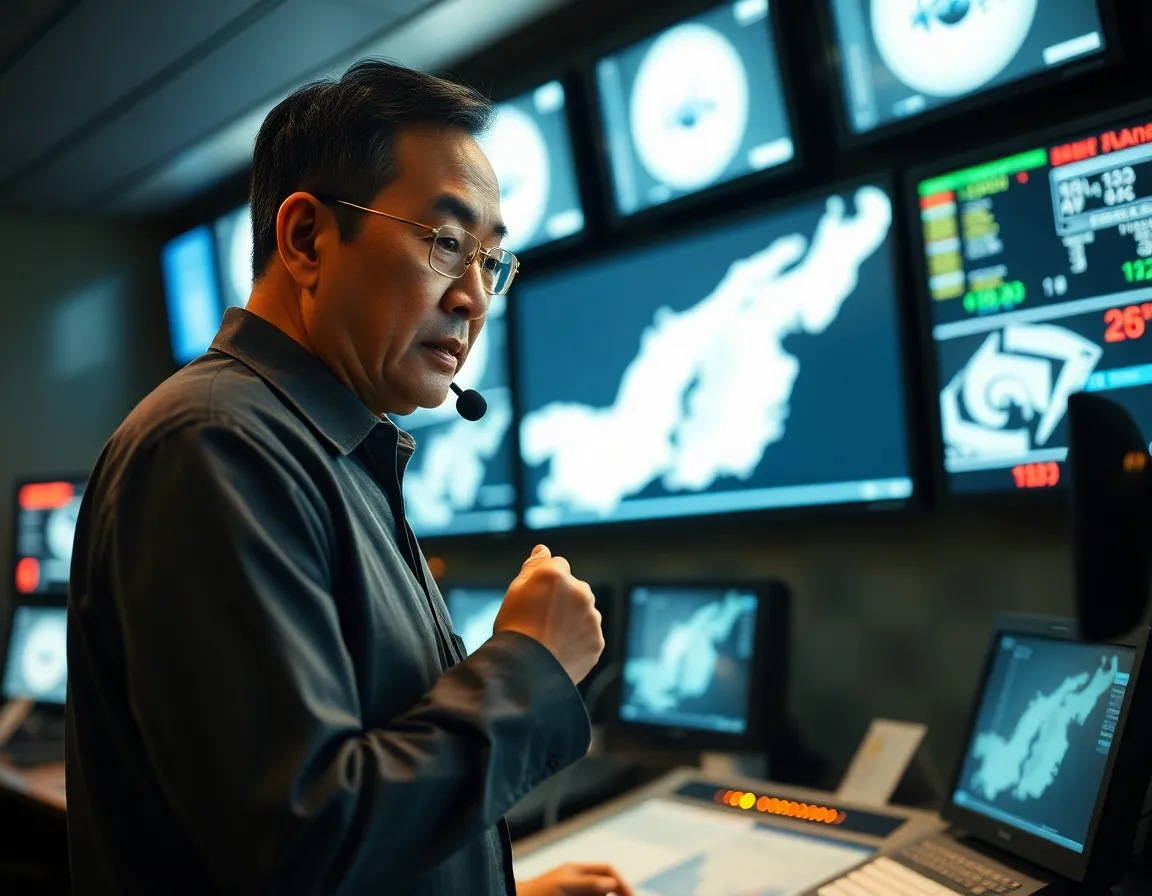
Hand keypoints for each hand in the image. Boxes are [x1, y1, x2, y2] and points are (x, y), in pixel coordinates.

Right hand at [495, 545, 603, 683]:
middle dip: (563, 599)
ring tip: (550, 637)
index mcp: (556, 574)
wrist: (524, 670)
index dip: (546, 582)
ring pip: (584, 611)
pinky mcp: (597, 640)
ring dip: (573, 619)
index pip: (558, 566)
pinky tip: (560, 649)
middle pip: (574, 588)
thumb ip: (533, 566)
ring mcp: (592, 616)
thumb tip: (543, 549)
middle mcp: (580, 590)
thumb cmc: (514, 628)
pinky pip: (589, 635)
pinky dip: (578, 640)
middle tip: (542, 620)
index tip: (536, 598)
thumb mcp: (515, 591)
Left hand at [517, 862, 633, 895]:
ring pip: (598, 895)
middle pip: (606, 886)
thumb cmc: (536, 893)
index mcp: (577, 870)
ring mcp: (573, 893)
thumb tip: (612, 883)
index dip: (622, 882)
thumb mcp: (563, 887)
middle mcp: (577, 881)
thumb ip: (587, 885)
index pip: (608, 870)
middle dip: (618, 894)